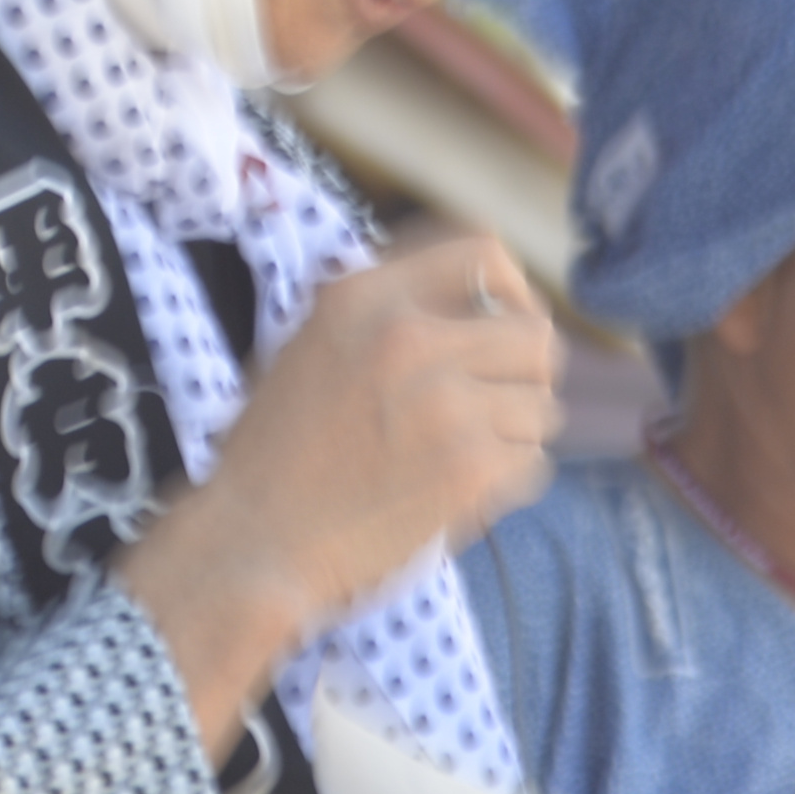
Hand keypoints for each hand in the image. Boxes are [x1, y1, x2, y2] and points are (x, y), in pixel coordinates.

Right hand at [116, 238, 560, 755]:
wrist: (254, 539)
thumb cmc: (275, 451)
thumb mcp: (309, 343)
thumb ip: (383, 310)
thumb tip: (471, 298)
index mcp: (364, 297)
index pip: (483, 253)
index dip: (513, 288)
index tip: (505, 323)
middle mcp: (409, 339)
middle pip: (534, 333)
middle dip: (525, 372)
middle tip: (498, 402)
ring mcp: (445, 404)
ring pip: (540, 404)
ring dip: (513, 433)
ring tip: (462, 453)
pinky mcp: (469, 469)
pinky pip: (532, 462)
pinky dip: (506, 480)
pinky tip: (457, 490)